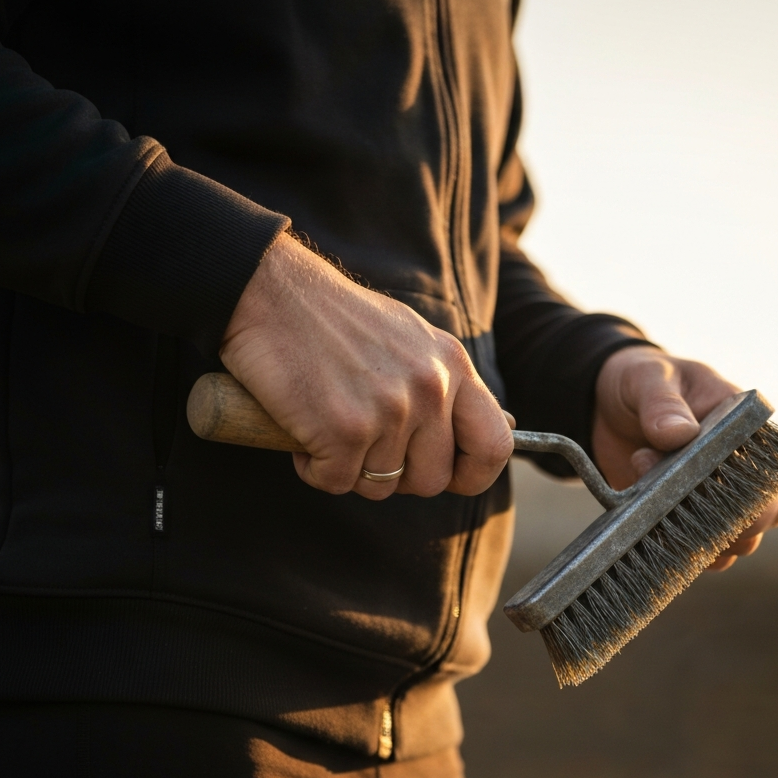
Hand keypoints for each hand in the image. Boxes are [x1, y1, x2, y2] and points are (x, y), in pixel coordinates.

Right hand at [219, 233, 512, 499]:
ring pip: (380, 487)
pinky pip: (335, 483)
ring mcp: (389, 411)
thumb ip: (450, 386)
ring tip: (327, 423)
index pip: (493, 446)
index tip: (448, 477)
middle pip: (431, 481)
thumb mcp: (414, 340)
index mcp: (452, 366)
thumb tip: (506, 428)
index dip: (472, 476)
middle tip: (363, 446)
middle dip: (395, 477)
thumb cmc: (336, 319)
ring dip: (348, 468)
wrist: (270, 290)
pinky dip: (313, 467)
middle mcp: (429, 389)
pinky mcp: (343, 430)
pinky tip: (303, 429)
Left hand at [593, 346, 777, 570]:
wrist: (606, 404)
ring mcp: (713, 497)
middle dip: (723, 521)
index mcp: (744, 429)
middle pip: (764, 517)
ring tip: (652, 505)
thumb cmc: (641, 381)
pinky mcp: (684, 518)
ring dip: (697, 538)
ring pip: (737, 543)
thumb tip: (679, 434)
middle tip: (670, 496)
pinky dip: (680, 554)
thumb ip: (662, 404)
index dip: (752, 493)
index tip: (704, 487)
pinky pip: (700, 554)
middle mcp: (739, 468)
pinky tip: (650, 535)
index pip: (773, 473)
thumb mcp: (649, 380)